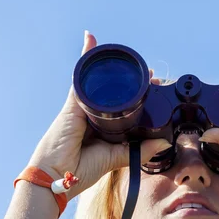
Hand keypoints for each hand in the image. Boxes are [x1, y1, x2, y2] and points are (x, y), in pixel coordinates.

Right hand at [27, 31, 169, 199]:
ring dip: (111, 67)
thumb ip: (138, 151)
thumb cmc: (79, 171)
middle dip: (130, 82)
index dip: (137, 98)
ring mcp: (81, 107)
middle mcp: (91, 115)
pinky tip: (92, 41)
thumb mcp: (115, 159)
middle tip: (150, 74)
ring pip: (98, 82)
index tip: (152, 89)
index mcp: (102, 128)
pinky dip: (86, 58)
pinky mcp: (73, 103)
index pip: (121, 108)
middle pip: (112, 93)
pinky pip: (81, 77)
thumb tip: (163, 142)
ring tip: (128, 57)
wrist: (56, 177)